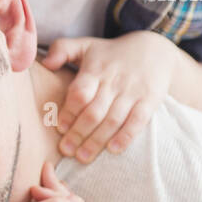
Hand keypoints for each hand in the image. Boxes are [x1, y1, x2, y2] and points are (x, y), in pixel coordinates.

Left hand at [40, 31, 174, 162]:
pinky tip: (113, 150)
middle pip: (94, 111)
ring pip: (113, 120)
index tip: (59, 129)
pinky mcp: (150, 100)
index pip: (80, 93)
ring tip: (83, 157)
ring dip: (97, 141)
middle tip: (66, 150)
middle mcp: (113, 82)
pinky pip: (138, 121)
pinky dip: (125, 136)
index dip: (69, 112)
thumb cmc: (111, 53)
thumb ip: (62, 49)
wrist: (155, 49)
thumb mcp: (85, 45)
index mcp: (95, 70)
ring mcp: (132, 92)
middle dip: (78, 133)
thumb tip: (46, 63)